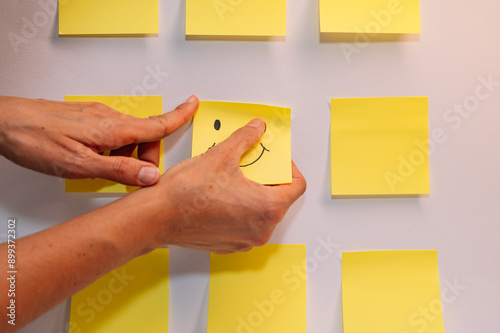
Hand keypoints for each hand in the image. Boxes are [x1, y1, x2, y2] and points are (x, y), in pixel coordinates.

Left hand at [0, 95, 197, 185]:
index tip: (194, 104)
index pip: (156, 124)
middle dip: (145, 157)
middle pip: (144, 136)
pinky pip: (110, 135)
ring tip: (101, 171)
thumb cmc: (35, 139)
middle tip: (131, 177)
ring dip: (124, 156)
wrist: (2, 121)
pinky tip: (92, 160)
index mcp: (113, 129)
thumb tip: (151, 176)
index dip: (179, 116)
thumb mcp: (80, 165)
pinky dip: (111, 150)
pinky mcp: (85, 119)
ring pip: (126, 137)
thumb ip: (119, 170)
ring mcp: (96, 116)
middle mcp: (108, 118)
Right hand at [143, 118, 306, 253]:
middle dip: (268, 180)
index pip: (297, 186)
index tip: (277, 161)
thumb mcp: (222, 155)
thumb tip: (257, 128)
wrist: (157, 217)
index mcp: (267, 208)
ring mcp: (245, 241)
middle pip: (279, 199)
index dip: (289, 168)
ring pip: (261, 213)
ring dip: (254, 196)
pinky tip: (222, 197)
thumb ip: (246, 138)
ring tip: (234, 180)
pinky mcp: (230, 246)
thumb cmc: (186, 193)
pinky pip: (245, 225)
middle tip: (252, 165)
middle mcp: (261, 229)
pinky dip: (240, 211)